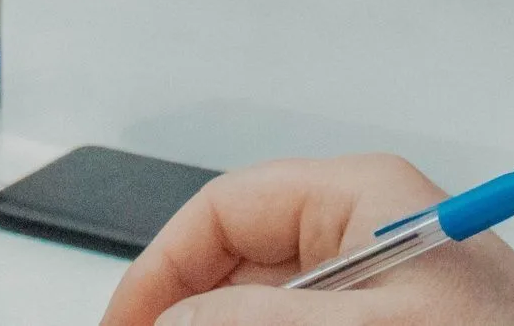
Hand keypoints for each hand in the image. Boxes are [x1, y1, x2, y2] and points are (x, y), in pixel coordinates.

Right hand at [100, 156, 513, 325]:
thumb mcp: (369, 324)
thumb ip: (257, 315)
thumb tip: (174, 319)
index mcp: (363, 200)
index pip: (225, 209)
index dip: (162, 268)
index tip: (127, 325)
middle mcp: (369, 242)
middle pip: (239, 268)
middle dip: (194, 314)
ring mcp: (385, 296)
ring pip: (269, 308)